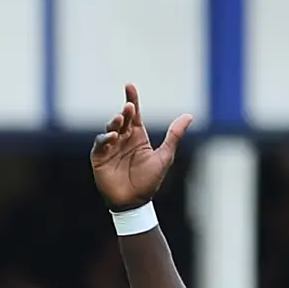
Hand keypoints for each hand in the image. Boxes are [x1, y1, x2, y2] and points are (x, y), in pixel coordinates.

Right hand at [88, 81, 192, 208]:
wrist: (134, 202)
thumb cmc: (150, 181)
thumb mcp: (165, 156)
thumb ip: (174, 135)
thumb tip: (189, 116)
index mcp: (138, 137)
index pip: (134, 114)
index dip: (132, 99)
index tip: (129, 85)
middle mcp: (123, 140)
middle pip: (121, 120)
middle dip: (123, 112)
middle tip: (128, 107)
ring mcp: (110, 148)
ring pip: (109, 129)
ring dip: (113, 123)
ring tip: (118, 120)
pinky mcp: (99, 158)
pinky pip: (100, 145)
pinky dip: (104, 139)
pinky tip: (112, 137)